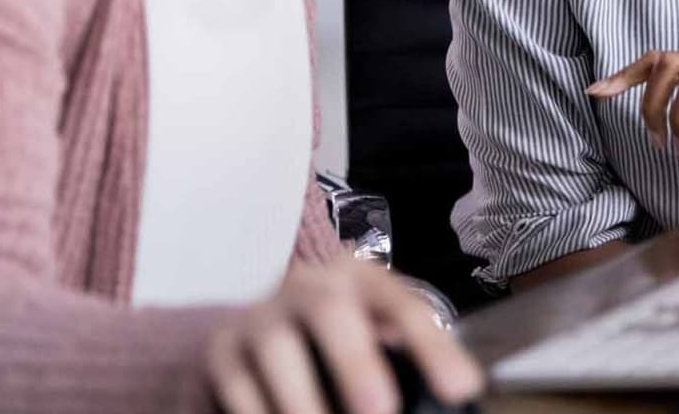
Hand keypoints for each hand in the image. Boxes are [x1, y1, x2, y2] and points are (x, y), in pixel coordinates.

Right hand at [204, 260, 484, 413]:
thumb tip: (459, 389)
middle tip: (380, 411)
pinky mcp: (218, 356)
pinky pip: (235, 391)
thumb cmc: (332, 336)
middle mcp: (306, 288)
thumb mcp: (370, 328)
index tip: (460, 388)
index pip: (402, 304)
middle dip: (355, 361)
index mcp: (358, 278)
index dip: (433, 346)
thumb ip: (405, 353)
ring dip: (301, 405)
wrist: (249, 330)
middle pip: (330, 309)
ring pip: (274, 355)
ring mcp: (256, 319)